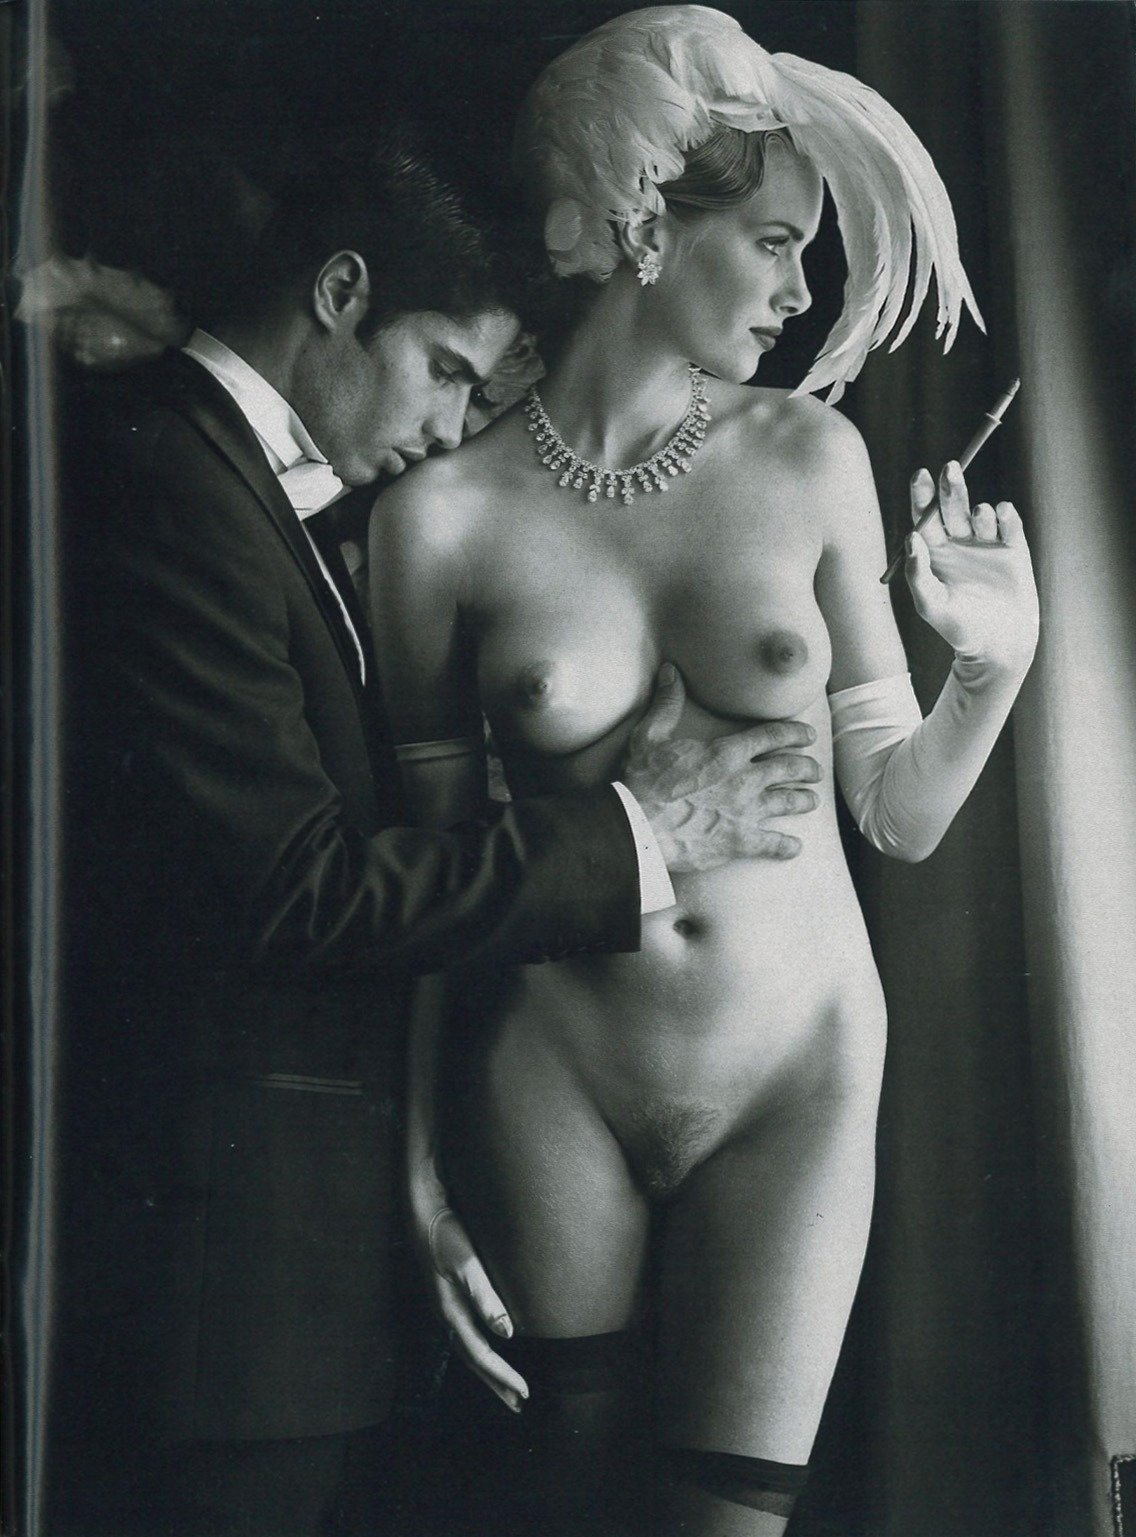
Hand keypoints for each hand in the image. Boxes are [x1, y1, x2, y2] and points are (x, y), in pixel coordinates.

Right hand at [414, 1198, 528, 1413]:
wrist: (423, 1213)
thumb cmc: (445, 1235)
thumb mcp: (466, 1263)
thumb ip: (485, 1296)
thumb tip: (507, 1333)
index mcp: (451, 1313)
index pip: (480, 1355)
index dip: (502, 1376)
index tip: (525, 1393)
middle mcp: (447, 1316)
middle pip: (473, 1361)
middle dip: (495, 1384)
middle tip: (518, 1405)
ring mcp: (446, 1307)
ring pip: (469, 1350)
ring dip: (489, 1371)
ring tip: (507, 1388)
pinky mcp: (450, 1296)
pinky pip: (467, 1335)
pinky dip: (480, 1352)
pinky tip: (491, 1347)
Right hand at [621, 664, 821, 870]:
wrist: (636, 825)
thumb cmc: (641, 781)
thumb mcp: (650, 735)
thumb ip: (667, 703)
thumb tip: (670, 671)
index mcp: (726, 752)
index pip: (772, 736)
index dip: (794, 733)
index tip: (807, 735)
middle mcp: (743, 780)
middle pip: (789, 768)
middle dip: (806, 768)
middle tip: (814, 770)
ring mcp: (745, 812)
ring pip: (788, 803)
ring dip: (803, 800)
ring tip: (812, 800)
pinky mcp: (738, 842)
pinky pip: (773, 844)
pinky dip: (786, 846)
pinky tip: (794, 847)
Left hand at [905, 462, 1038, 672]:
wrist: (997, 645)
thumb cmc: (957, 629)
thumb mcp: (931, 605)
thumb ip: (917, 574)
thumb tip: (910, 538)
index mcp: (934, 552)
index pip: (925, 516)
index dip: (922, 495)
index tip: (920, 475)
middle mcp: (959, 542)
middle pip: (952, 506)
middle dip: (950, 487)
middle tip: (949, 469)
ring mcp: (987, 544)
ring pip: (980, 513)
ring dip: (979, 510)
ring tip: (980, 517)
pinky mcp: (1013, 549)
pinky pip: (1009, 523)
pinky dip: (1006, 515)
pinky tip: (1001, 514)